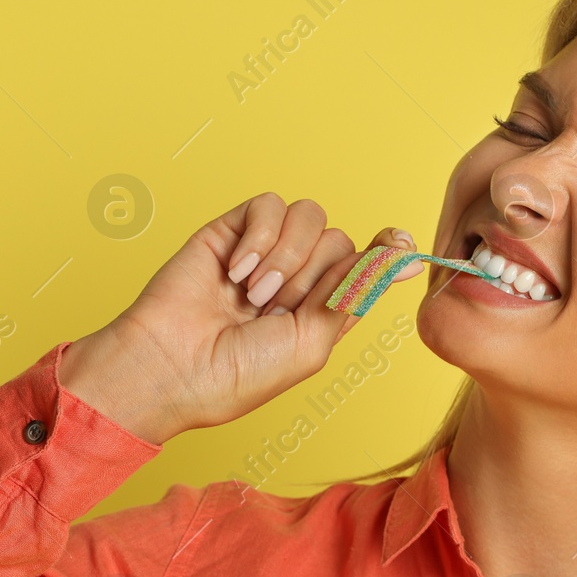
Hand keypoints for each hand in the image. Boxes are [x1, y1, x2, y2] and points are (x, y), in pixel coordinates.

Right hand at [61, 193, 421, 443]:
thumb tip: (405, 258)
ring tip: (253, 293)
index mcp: (321, 309)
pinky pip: (270, 205)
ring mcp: (265, 251)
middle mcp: (298, 277)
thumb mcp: (313, 342)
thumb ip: (355, 294)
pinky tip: (237, 270)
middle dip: (313, 276)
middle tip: (276, 308)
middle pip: (341, 241)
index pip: (366, 265)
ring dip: (287, 257)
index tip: (397, 243)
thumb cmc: (237, 372)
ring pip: (311, 218)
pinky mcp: (233, 229)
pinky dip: (260, 236)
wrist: (171, 366)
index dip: (384, 251)